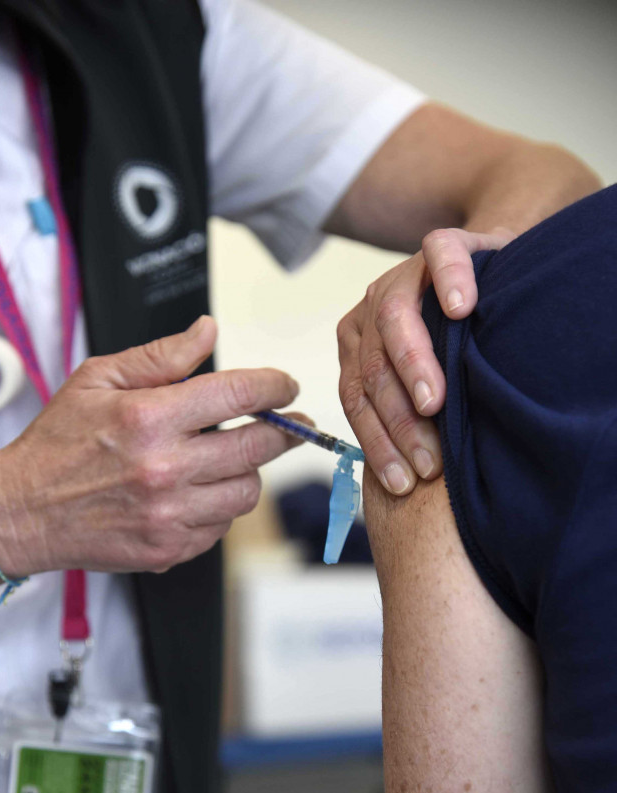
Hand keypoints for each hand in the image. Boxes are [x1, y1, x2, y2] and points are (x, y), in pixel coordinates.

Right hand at [0, 316, 300, 575]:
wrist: (24, 511)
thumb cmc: (58, 443)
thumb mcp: (98, 379)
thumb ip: (160, 356)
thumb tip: (208, 331)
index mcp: (149, 417)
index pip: (239, 394)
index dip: (275, 386)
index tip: (286, 386)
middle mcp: (165, 468)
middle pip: (258, 446)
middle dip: (286, 430)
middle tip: (292, 423)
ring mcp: (169, 514)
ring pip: (247, 491)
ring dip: (249, 471)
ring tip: (232, 458)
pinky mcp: (169, 549)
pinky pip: (222, 526)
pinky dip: (220, 506)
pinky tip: (200, 492)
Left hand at [337, 227, 514, 493]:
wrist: (499, 283)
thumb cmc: (466, 348)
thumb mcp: (433, 386)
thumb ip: (410, 416)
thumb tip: (405, 486)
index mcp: (359, 347)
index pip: (354, 399)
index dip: (377, 444)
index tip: (402, 484)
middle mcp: (371, 312)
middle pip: (371, 369)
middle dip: (399, 421)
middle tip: (428, 461)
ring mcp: (402, 276)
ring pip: (393, 319)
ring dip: (415, 365)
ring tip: (435, 402)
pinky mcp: (443, 244)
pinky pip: (439, 257)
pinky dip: (449, 282)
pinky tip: (461, 309)